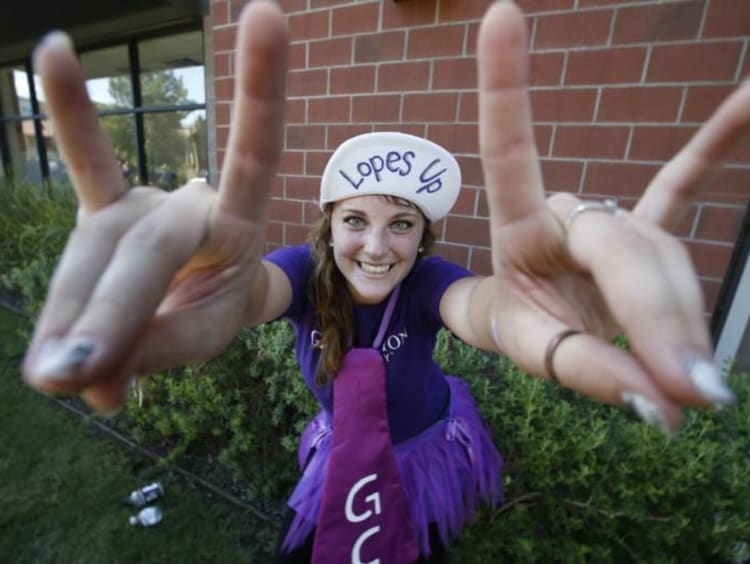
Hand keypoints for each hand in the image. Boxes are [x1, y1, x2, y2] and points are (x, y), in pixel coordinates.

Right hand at [22, 0, 287, 412]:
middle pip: (149, 244)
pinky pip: (85, 165)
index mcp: (241, 223)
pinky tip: (56, 49)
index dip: (263, 89)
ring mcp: (144, 203)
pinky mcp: (105, 212)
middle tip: (70, 373)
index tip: (268, 15)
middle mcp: (193, 200)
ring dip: (70, 311)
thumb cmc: (218, 308)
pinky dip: (69, 117)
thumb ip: (156, 350)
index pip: (255, 155)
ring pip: (98, 249)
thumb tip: (86, 377)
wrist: (217, 294)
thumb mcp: (205, 337)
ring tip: (53, 374)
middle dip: (111, 308)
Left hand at [478, 2, 747, 431]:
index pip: (510, 152)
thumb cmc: (520, 325)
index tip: (501, 14)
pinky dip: (715, 147)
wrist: (530, 319)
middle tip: (688, 392)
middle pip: (626, 246)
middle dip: (658, 318)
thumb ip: (587, 371)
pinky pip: (682, 185)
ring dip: (682, 322)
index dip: (504, 88)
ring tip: (690, 388)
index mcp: (520, 227)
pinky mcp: (645, 227)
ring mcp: (610, 216)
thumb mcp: (533, 352)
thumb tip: (662, 397)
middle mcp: (568, 210)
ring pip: (666, 258)